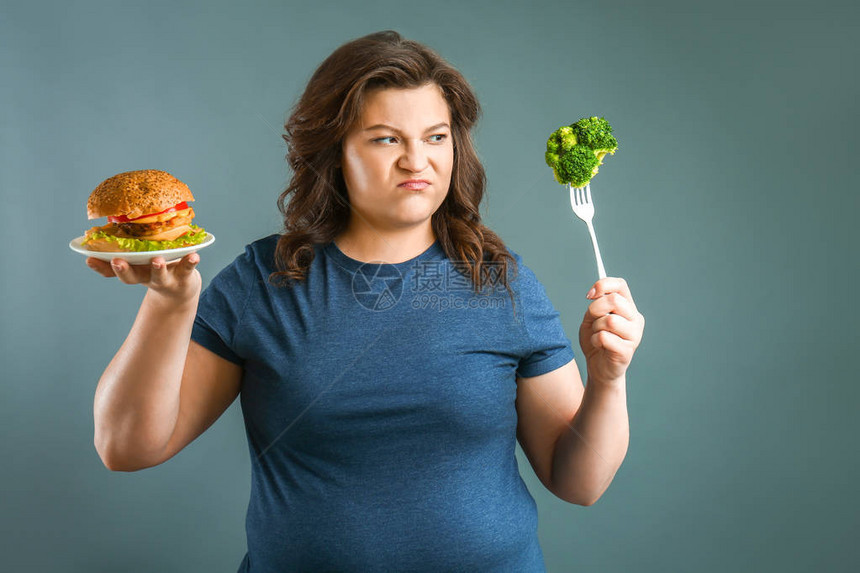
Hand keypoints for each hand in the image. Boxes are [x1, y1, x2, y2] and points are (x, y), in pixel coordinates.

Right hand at [85, 254, 201, 306]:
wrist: (180, 289)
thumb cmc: (155, 269)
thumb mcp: (139, 261)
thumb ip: (127, 248)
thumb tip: (106, 228)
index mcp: (133, 270)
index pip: (112, 271)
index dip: (100, 266)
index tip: (89, 258)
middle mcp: (147, 277)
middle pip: (133, 277)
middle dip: (124, 270)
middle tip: (117, 262)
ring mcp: (166, 278)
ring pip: (160, 276)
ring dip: (157, 269)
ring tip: (156, 261)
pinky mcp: (184, 276)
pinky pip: (187, 269)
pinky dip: (190, 262)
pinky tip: (194, 256)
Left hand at [579, 277, 644, 385]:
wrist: (598, 368)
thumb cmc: (596, 341)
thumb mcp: (592, 318)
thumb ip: (596, 304)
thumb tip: (595, 293)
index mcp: (628, 308)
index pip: (620, 285)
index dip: (603, 285)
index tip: (589, 295)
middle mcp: (636, 320)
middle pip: (615, 300)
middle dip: (595, 308)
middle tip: (591, 319)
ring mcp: (634, 336)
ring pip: (609, 320)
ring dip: (595, 327)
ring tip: (596, 335)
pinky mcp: (627, 351)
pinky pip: (604, 337)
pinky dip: (595, 340)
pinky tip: (599, 346)